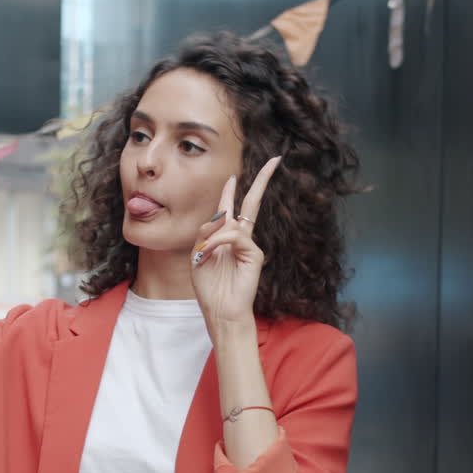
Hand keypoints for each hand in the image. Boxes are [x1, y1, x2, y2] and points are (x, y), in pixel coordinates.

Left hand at [190, 156, 280, 325]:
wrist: (220, 311)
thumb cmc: (209, 287)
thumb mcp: (198, 256)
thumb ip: (205, 234)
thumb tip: (220, 216)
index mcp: (225, 237)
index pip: (230, 208)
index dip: (230, 191)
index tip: (233, 177)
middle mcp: (240, 238)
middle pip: (252, 203)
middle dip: (262, 181)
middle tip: (275, 160)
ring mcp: (249, 245)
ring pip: (232, 224)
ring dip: (212, 237)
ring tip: (203, 256)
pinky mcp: (254, 254)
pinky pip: (234, 237)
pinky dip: (218, 242)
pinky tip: (209, 254)